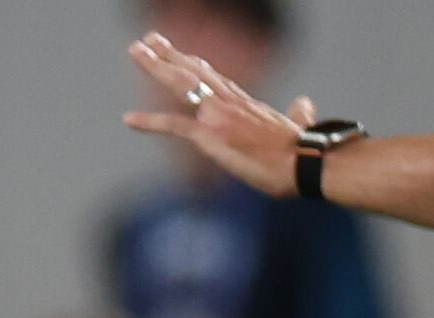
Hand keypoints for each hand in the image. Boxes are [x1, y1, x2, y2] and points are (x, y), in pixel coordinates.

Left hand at [124, 33, 307, 198]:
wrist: (305, 161)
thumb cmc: (303, 151)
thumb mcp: (296, 126)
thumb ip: (297, 114)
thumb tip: (305, 105)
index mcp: (244, 102)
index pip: (213, 77)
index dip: (193, 63)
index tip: (177, 52)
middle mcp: (228, 101)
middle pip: (193, 70)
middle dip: (168, 54)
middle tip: (147, 40)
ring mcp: (217, 116)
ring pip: (181, 83)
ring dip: (156, 66)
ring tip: (135, 51)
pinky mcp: (211, 136)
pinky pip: (173, 125)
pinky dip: (150, 121)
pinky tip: (128, 119)